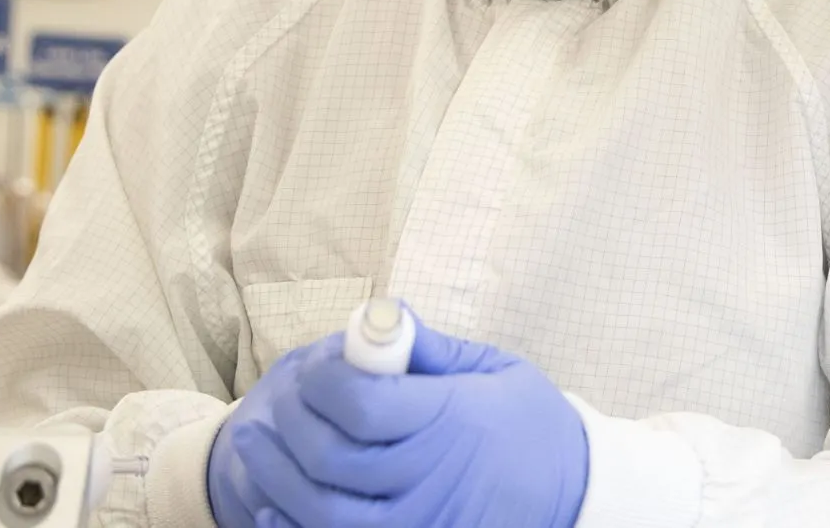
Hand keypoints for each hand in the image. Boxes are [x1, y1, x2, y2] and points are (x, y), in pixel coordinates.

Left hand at [229, 312, 589, 527]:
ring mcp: (421, 523)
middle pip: (332, 457)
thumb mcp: (495, 370)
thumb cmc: (531, 424)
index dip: (322, 382)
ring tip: (254, 445)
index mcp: (453, 418)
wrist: (575, 494)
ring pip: (323, 512)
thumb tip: (376, 320)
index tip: (313, 366)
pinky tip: (273, 504)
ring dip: (275, 477)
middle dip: (290, 424)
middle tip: (273, 400)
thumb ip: (431, 349)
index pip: (362, 404)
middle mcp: (432, 477)